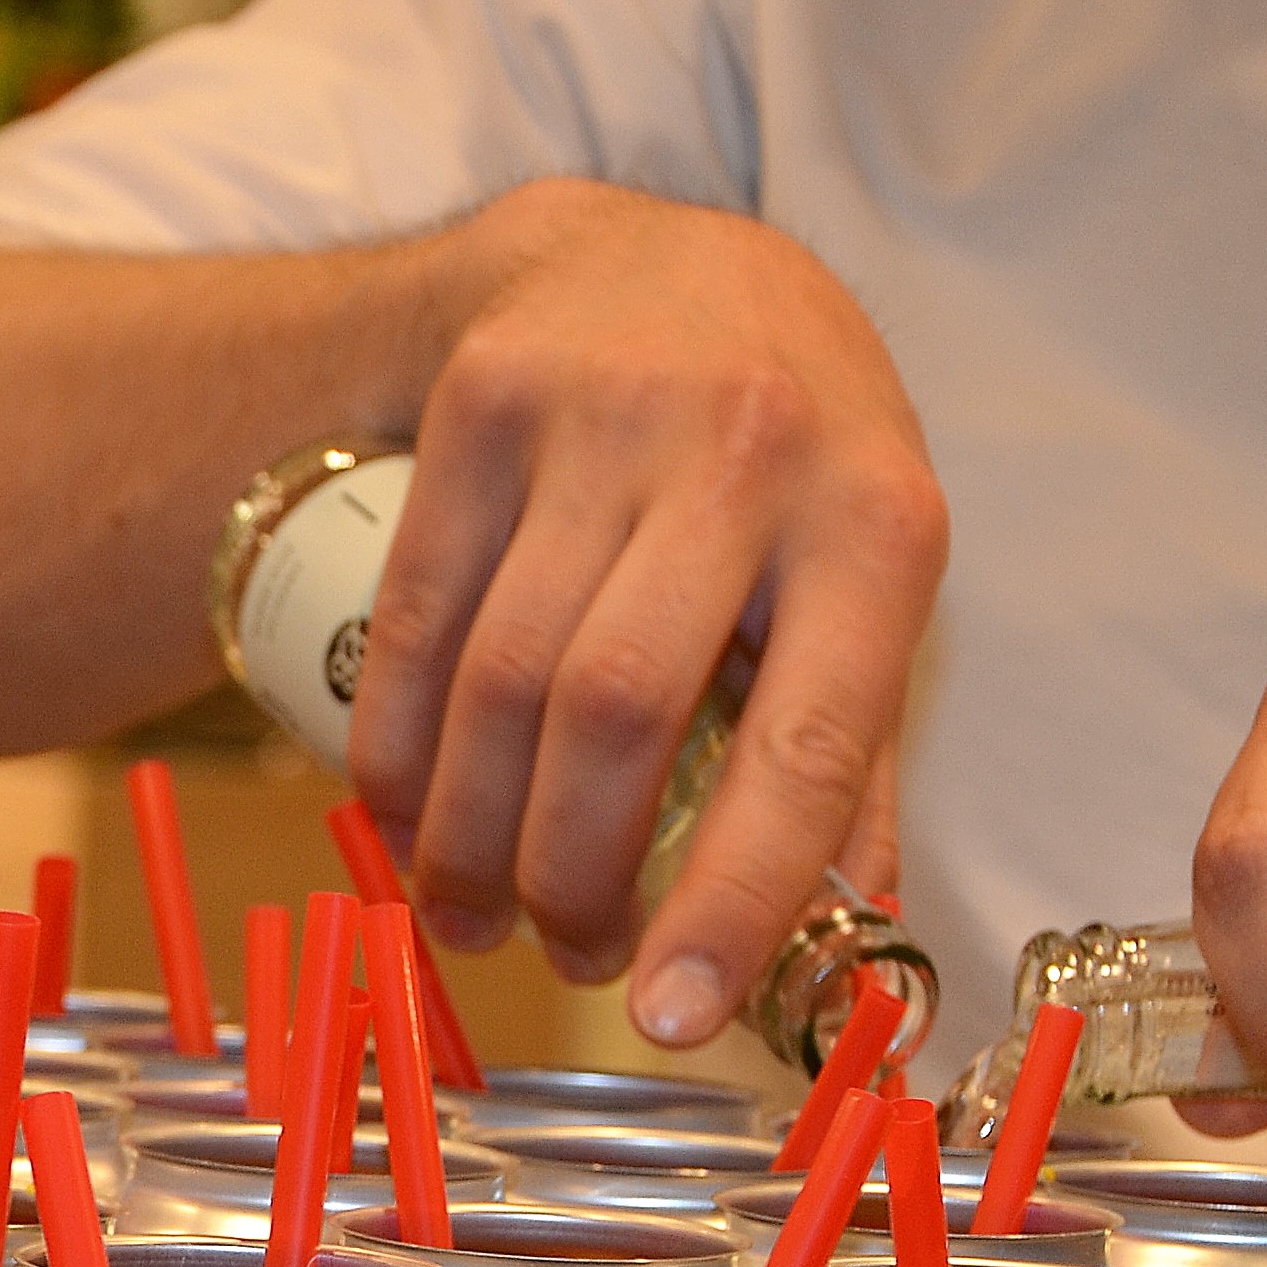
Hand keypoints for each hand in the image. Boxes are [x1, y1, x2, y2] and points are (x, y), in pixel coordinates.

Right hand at [348, 179, 947, 1042]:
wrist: (645, 250)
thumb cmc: (782, 447)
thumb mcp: (859, 569)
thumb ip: (848, 749)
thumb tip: (842, 935)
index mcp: (877, 522)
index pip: (801, 744)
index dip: (733, 899)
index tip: (671, 1016)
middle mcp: (749, 451)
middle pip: (615, 714)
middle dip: (568, 874)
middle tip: (560, 956)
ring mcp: (604, 415)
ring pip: (499, 679)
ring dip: (467, 837)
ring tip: (469, 916)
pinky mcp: (484, 403)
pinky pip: (411, 620)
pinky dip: (389, 752)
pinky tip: (397, 822)